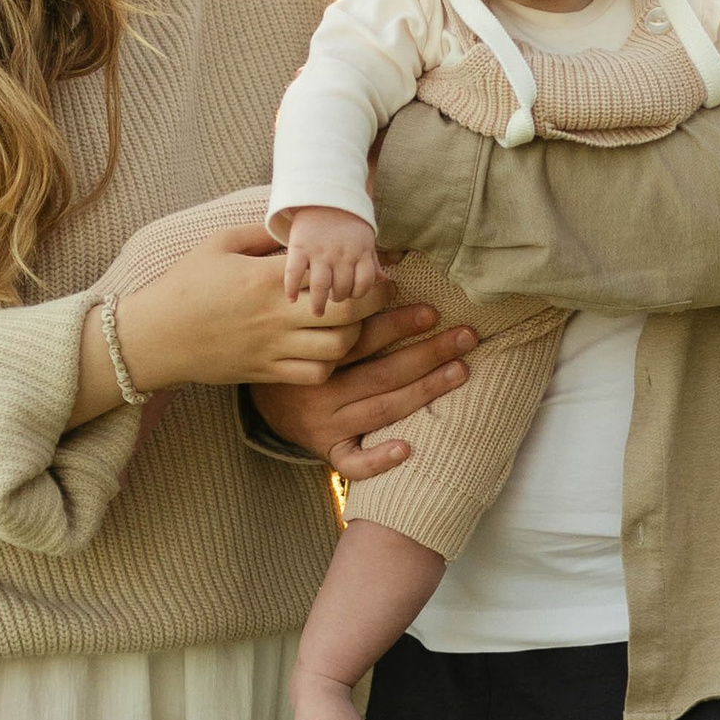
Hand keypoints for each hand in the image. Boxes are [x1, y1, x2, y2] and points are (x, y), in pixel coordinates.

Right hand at [100, 222, 390, 410]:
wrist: (156, 336)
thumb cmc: (186, 285)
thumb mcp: (220, 244)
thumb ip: (262, 233)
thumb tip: (297, 224)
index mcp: (267, 279)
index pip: (331, 276)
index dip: (361, 272)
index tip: (371, 266)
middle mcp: (275, 317)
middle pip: (346, 316)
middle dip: (371, 304)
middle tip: (378, 293)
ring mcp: (272, 349)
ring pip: (337, 350)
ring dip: (354, 336)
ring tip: (353, 321)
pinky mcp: (266, 372)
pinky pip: (314, 375)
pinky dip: (331, 364)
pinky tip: (327, 348)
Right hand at [249, 299, 476, 478]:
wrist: (254, 396)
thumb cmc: (282, 340)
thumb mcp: (289, 302)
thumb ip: (321, 280)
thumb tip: (386, 257)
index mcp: (308, 351)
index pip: (357, 337)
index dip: (395, 323)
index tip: (432, 311)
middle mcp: (317, 390)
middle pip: (380, 372)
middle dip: (427, 353)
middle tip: (466, 337)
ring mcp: (322, 424)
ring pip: (379, 409)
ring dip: (424, 390)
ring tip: (460, 370)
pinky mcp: (326, 450)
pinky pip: (352, 462)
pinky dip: (378, 460)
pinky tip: (407, 449)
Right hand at [283, 205, 382, 317]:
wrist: (323, 193)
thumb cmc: (347, 220)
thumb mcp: (366, 238)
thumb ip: (373, 262)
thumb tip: (385, 283)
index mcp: (361, 252)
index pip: (364, 284)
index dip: (358, 293)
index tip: (350, 294)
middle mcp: (342, 254)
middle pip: (343, 289)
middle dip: (339, 298)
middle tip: (333, 299)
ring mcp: (320, 252)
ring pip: (321, 287)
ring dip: (319, 304)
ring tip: (317, 311)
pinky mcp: (299, 247)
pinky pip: (294, 273)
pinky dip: (291, 288)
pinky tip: (291, 298)